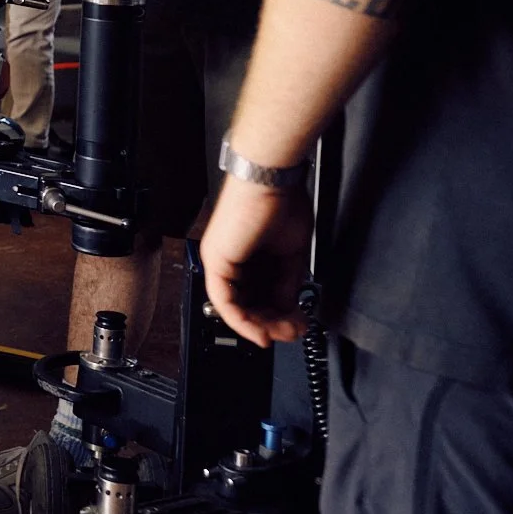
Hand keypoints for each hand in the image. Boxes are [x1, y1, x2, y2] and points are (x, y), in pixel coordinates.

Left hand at [198, 176, 313, 347]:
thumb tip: (288, 307)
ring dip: (262, 326)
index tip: (296, 325)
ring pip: (236, 308)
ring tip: (285, 332)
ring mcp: (221, 260)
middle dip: (274, 324)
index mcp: (249, 257)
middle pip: (249, 305)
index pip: (260, 296)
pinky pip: (224, 301)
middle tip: (294, 332)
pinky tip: (260, 332)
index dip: (279, 315)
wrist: (272, 181)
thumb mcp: (290, 254)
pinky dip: (242, 321)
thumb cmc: (282, 203)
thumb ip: (287, 282)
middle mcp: (231, 260)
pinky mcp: (216, 261)